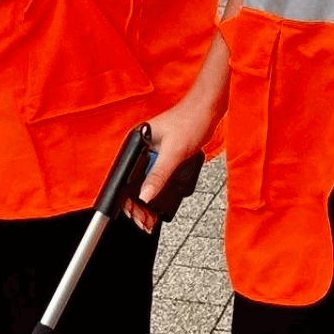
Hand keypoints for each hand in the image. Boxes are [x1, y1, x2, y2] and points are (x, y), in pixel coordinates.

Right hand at [125, 98, 218, 233]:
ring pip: (146, 180)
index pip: (125, 175)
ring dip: (148, 199)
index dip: (128, 198)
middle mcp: (142, 146)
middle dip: (138, 204)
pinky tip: (160, 199)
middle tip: (144, 222)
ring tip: (149, 217)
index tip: (134, 215)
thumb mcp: (174, 153)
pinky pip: (157, 175)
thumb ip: (158, 175)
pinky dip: (158, 189)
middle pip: (134, 181)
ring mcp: (154, 150)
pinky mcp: (165, 153)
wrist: (208, 111)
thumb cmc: (191, 121)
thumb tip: (145, 196)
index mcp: (137, 141)